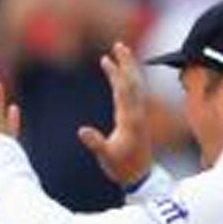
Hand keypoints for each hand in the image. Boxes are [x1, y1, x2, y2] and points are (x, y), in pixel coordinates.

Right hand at [77, 41, 151, 187]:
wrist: (141, 178)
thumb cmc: (122, 168)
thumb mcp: (106, 158)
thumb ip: (96, 144)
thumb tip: (82, 131)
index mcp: (130, 120)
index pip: (123, 91)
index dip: (115, 74)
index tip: (106, 60)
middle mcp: (137, 114)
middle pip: (133, 83)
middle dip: (127, 63)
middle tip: (119, 45)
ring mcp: (139, 116)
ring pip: (135, 86)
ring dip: (129, 68)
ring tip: (120, 52)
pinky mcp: (137, 119)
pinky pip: (134, 94)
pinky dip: (128, 80)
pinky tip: (121, 74)